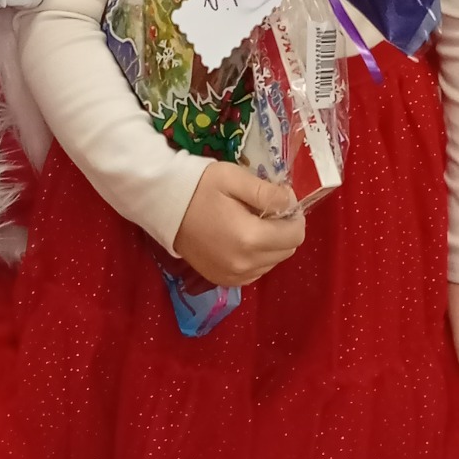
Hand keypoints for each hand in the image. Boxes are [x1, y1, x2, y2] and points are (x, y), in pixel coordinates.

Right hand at [172, 165, 304, 287]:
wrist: (164, 206)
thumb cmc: (199, 187)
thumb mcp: (234, 178)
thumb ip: (266, 192)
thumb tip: (290, 202)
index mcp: (250, 238)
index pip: (294, 235)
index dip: (294, 215)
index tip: (280, 198)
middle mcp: (244, 264)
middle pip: (286, 251)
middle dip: (284, 229)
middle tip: (267, 208)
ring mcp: (232, 276)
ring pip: (272, 263)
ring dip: (271, 244)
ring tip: (251, 222)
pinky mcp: (222, 280)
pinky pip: (254, 272)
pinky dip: (256, 256)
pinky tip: (242, 238)